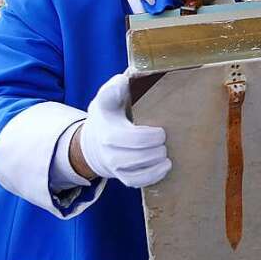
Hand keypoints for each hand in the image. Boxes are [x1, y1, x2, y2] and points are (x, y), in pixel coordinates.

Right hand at [75, 73, 170, 187]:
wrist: (94, 142)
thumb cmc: (109, 115)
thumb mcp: (108, 97)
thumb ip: (116, 87)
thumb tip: (127, 78)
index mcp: (107, 124)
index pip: (126, 133)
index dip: (143, 129)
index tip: (159, 127)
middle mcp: (107, 146)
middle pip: (135, 150)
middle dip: (155, 145)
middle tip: (165, 137)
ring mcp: (113, 163)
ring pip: (135, 167)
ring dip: (155, 160)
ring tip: (166, 151)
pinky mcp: (121, 176)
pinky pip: (136, 181)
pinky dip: (152, 176)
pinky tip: (166, 166)